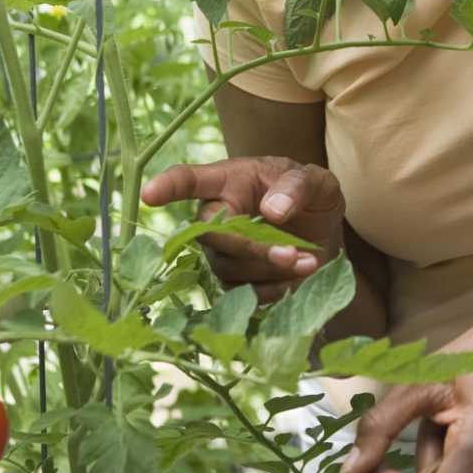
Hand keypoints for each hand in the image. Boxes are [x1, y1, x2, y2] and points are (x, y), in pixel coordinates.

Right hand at [140, 155, 344, 303]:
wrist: (322, 230)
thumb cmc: (311, 195)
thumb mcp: (316, 181)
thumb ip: (297, 188)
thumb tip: (273, 211)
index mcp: (228, 181)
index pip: (188, 180)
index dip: (167, 187)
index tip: (150, 193)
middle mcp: (214, 216)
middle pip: (211, 236)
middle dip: (251, 248)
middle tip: (292, 254)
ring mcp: (219, 251)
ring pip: (228, 268)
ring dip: (269, 269)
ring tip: (307, 262)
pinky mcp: (233, 280)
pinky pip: (241, 293)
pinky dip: (273, 289)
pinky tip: (297, 277)